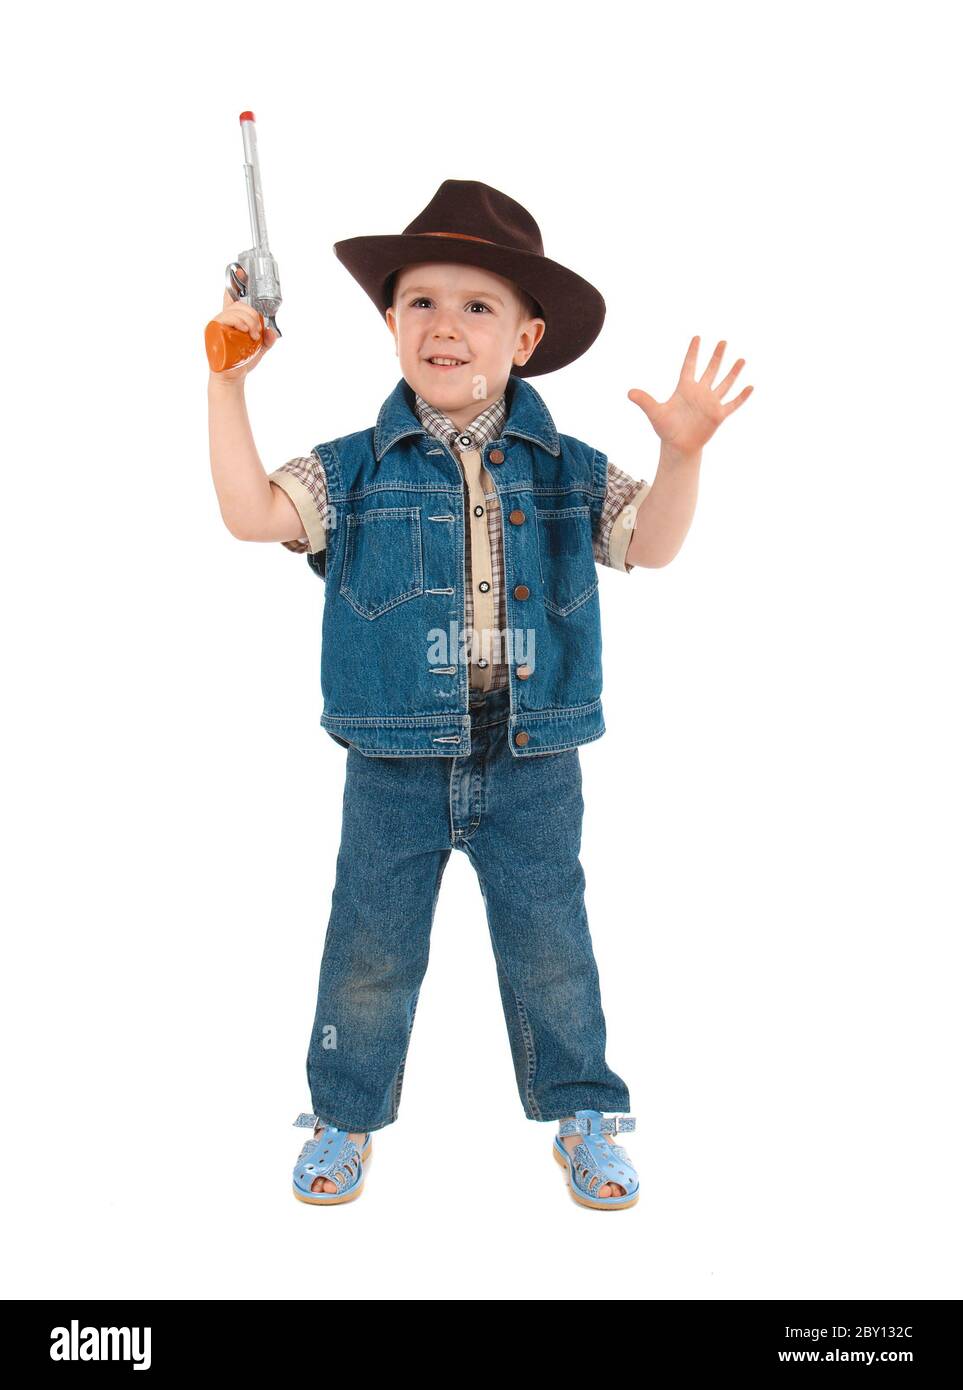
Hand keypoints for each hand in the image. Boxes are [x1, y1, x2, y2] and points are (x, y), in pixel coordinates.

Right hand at [208, 287, 279, 382]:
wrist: (232, 378)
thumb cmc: (241, 361)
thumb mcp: (260, 348)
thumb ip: (267, 339)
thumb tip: (272, 332)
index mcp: (234, 318)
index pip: (233, 296)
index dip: (237, 282)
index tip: (242, 270)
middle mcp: (224, 318)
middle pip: (239, 304)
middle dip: (252, 315)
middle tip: (257, 332)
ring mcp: (217, 323)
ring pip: (233, 310)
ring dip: (248, 321)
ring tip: (252, 335)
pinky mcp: (212, 330)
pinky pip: (224, 319)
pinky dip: (236, 322)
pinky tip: (244, 331)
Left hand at [628, 337, 752, 455]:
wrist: (678, 446)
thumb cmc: (666, 429)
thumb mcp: (655, 413)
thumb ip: (644, 401)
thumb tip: (628, 392)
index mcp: (685, 388)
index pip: (690, 366)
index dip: (693, 352)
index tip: (698, 337)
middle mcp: (700, 393)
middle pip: (711, 370)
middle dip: (717, 356)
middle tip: (723, 341)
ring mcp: (710, 403)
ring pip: (724, 384)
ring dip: (733, 372)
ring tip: (741, 360)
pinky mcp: (718, 415)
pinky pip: (733, 404)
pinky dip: (741, 396)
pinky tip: (750, 386)